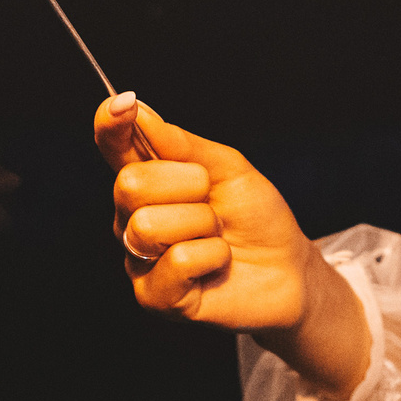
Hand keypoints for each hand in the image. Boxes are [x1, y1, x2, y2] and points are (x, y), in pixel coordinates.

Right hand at [93, 93, 370, 398]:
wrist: (289, 268)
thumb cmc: (257, 216)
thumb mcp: (228, 168)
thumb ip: (182, 144)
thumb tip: (139, 112)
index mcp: (149, 179)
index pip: (114, 147)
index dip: (111, 124)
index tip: (123, 103)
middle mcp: (132, 217)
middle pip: (129, 184)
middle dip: (186, 185)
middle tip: (212, 200)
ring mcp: (139, 259)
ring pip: (150, 225)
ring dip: (202, 225)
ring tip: (217, 236)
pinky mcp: (154, 297)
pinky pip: (177, 262)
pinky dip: (212, 256)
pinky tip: (217, 263)